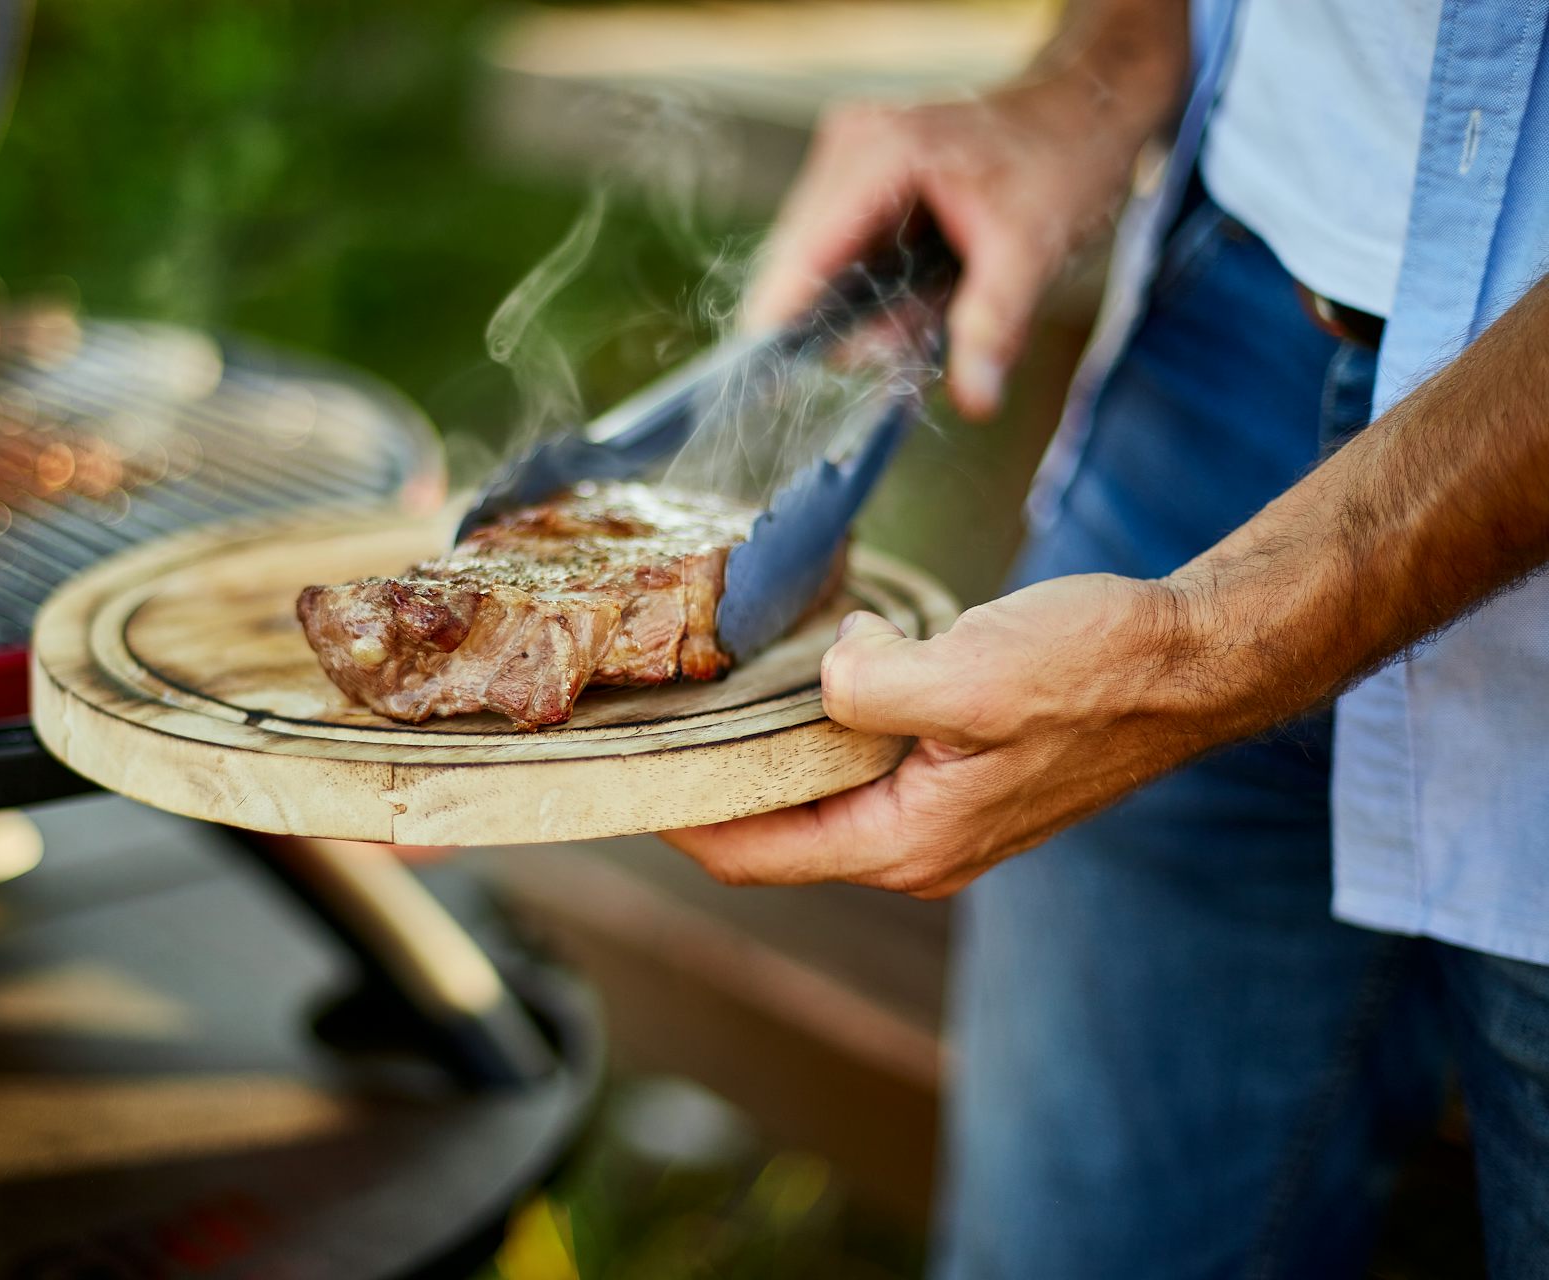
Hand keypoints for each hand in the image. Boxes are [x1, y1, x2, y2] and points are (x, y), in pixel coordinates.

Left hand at [662, 575, 1231, 895]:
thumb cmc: (1096, 673)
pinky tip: (800, 673)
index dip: (677, 821)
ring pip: (816, 794)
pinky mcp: (955, 775)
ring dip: (763, 752)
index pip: (754, 856)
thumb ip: (876, 688)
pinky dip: (818, 728)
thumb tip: (828, 675)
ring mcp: (936, 815)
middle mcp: (913, 846)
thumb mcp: (975, 674)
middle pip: (775, 832)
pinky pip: (858, 764)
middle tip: (645, 725)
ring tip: (702, 696)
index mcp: (905, 843)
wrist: (1188, 661)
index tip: (617, 777)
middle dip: (708, 786)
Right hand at [746, 62, 1179, 417]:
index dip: (780, 322)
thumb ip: (995, 326)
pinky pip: (836, 248)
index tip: (766, 384)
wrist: (1085, 109)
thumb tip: (974, 398)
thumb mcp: (1035, 250)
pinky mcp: (854, 171)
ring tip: (929, 302)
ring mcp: (847, 153)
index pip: (802, 254)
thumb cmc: (1066, 160)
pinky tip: (917, 285)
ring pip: (815, 261)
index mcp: (883, 155)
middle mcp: (850, 146)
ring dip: (859, 305)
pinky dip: (869, 284)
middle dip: (845, 320)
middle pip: (800, 263)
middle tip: (911, 339)